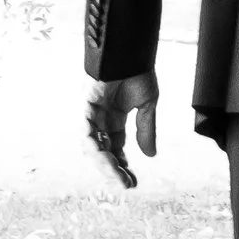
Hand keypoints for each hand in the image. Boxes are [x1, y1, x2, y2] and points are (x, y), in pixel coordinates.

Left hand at [87, 70, 158, 187]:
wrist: (132, 52)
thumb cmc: (138, 72)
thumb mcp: (148, 106)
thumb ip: (146, 130)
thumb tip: (149, 156)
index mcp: (115, 119)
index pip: (115, 148)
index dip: (122, 165)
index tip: (132, 182)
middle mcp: (102, 119)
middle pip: (104, 151)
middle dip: (114, 170)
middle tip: (126, 185)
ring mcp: (93, 113)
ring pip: (94, 145)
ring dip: (105, 162)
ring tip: (118, 176)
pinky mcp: (88, 105)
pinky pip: (89, 129)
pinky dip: (96, 144)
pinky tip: (106, 157)